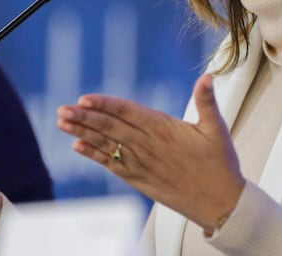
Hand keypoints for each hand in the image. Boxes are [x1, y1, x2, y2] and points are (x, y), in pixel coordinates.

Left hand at [57, 72, 244, 232]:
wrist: (220, 204)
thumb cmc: (220, 165)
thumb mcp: (217, 129)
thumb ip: (207, 101)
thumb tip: (207, 77)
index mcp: (164, 128)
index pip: (127, 112)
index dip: (104, 104)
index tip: (84, 99)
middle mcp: (149, 145)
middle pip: (110, 127)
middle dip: (84, 117)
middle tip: (62, 109)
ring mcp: (142, 163)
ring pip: (106, 144)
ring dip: (82, 133)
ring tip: (62, 123)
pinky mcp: (140, 179)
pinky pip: (112, 165)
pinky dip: (93, 155)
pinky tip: (77, 147)